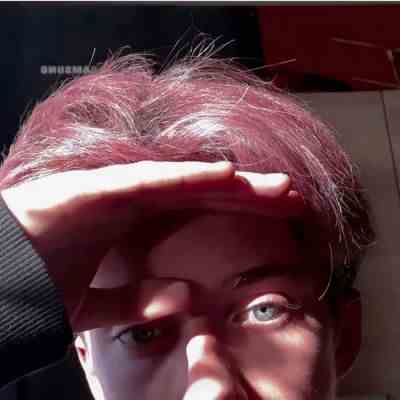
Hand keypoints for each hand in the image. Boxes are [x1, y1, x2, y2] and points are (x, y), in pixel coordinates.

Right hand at [1, 161, 303, 331]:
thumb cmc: (38, 280)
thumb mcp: (99, 303)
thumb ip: (138, 299)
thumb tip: (184, 298)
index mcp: (137, 224)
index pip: (203, 213)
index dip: (242, 213)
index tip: (279, 220)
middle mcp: (135, 201)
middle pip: (207, 193)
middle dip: (252, 195)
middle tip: (295, 197)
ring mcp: (118, 191)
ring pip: (188, 183)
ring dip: (233, 183)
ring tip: (276, 185)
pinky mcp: (99, 189)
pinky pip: (152, 182)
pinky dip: (187, 178)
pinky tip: (225, 175)